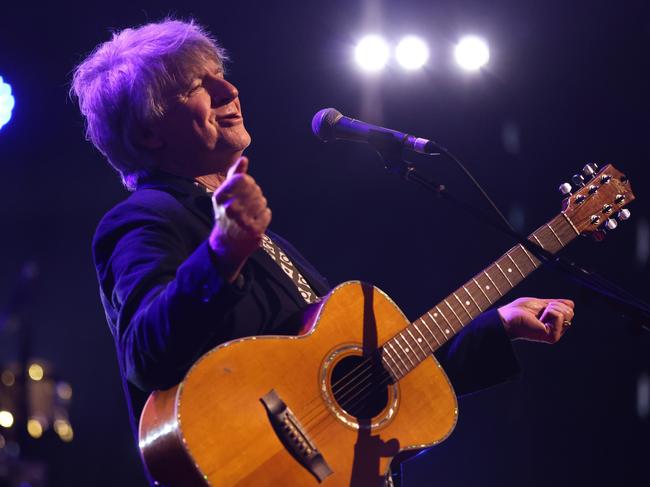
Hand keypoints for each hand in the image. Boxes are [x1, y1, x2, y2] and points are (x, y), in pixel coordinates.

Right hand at [209, 157, 271, 281]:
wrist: (227, 243)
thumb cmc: (226, 214)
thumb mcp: (224, 194)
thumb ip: (235, 175)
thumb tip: (244, 158)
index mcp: (220, 197)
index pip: (243, 178)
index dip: (248, 182)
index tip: (244, 190)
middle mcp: (230, 208)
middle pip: (255, 189)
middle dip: (254, 195)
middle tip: (247, 204)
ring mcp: (242, 220)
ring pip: (262, 201)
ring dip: (259, 205)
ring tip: (250, 213)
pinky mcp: (254, 231)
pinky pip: (267, 213)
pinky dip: (263, 215)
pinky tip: (254, 221)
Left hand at [498, 297, 574, 343]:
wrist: (508, 318)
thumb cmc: (519, 311)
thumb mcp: (541, 304)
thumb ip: (556, 304)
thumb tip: (571, 303)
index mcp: (555, 322)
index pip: (570, 308)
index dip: (557, 302)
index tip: (543, 307)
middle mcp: (557, 330)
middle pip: (571, 311)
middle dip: (555, 305)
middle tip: (540, 311)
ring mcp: (555, 334)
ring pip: (567, 313)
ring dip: (551, 308)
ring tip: (539, 316)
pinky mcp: (552, 336)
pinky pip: (559, 316)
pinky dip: (548, 312)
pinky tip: (538, 320)